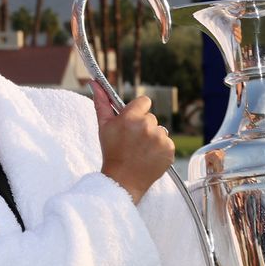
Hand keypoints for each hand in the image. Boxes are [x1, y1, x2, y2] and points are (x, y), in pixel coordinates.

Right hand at [93, 82, 174, 203]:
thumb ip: (102, 103)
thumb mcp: (104, 127)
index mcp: (130, 118)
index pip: (144, 101)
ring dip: (152, 138)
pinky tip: (149, 157)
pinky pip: (167, 143)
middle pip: (151, 117)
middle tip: (133, 141)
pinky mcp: (169, 150)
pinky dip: (160, 149)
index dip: (138, 111)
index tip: (133, 121)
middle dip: (143, 127)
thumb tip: (95, 84)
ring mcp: (160, 138)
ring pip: (159, 130)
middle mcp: (147, 125)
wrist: (122, 181)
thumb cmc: (112, 152)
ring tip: (140, 150)